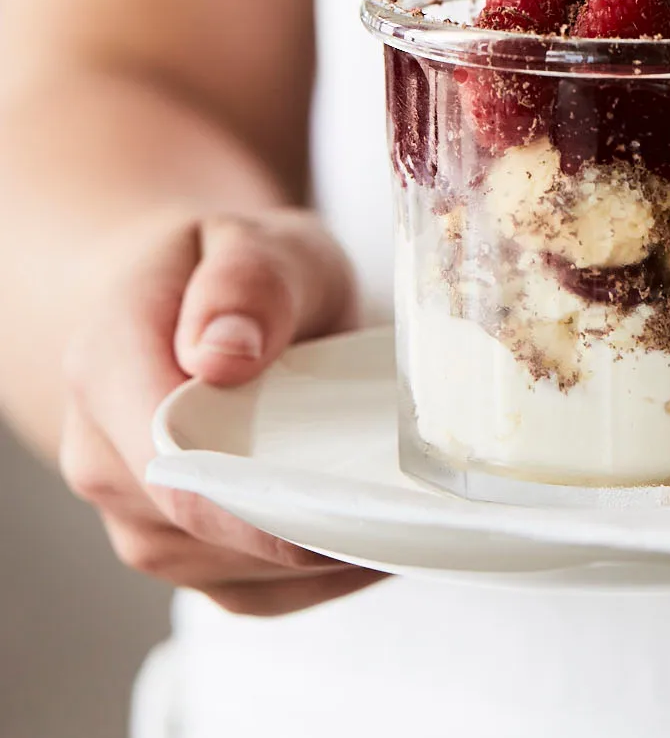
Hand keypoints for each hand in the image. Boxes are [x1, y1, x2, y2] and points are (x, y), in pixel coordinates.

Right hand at [59, 210, 380, 614]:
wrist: (200, 298)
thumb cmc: (231, 268)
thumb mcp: (253, 239)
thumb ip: (245, 282)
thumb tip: (223, 353)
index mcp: (106, 366)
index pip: (170, 463)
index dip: (257, 495)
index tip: (347, 499)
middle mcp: (103, 457)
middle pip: (203, 530)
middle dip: (306, 522)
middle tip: (404, 508)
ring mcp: (137, 515)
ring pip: (233, 573)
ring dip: (319, 554)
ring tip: (403, 515)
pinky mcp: (183, 551)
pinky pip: (253, 592)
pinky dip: (321, 575)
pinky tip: (380, 539)